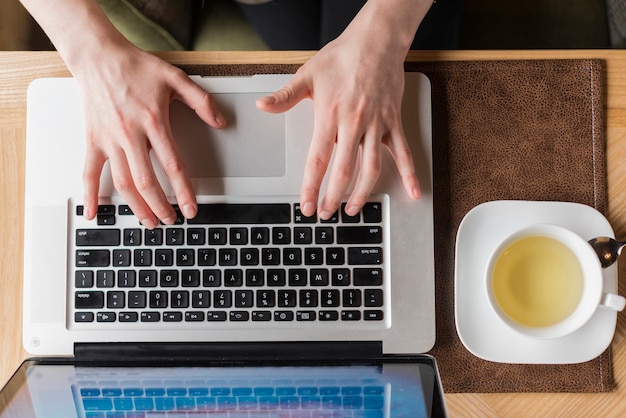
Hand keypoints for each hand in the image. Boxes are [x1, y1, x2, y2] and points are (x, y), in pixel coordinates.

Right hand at [77, 45, 225, 227]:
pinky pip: (89, 172)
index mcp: (154, 122)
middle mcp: (130, 134)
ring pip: (122, 183)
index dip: (183, 191)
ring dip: (136, 207)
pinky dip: (90, 194)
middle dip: (160, 207)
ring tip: (148, 222)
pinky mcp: (92, 140)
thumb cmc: (135, 67)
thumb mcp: (175, 78)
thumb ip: (201, 101)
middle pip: (146, 182)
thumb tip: (220, 122)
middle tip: (171, 220)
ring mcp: (109, 139)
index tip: (190, 208)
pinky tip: (94, 213)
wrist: (98, 56)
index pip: (172, 165)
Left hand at [256, 1, 422, 218]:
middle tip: (326, 213)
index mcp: (330, 116)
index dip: (311, 187)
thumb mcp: (308, 74)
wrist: (376, 41)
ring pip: (372, 168)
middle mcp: (354, 124)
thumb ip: (285, 96)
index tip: (307, 206)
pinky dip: (409, 173)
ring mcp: (377, 125)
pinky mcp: (393, 122)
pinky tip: (412, 191)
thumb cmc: (342, 57)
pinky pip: (403, 152)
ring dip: (363, 193)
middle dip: (334, 197)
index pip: (318, 160)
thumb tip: (263, 106)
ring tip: (354, 209)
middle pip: (344, 171)